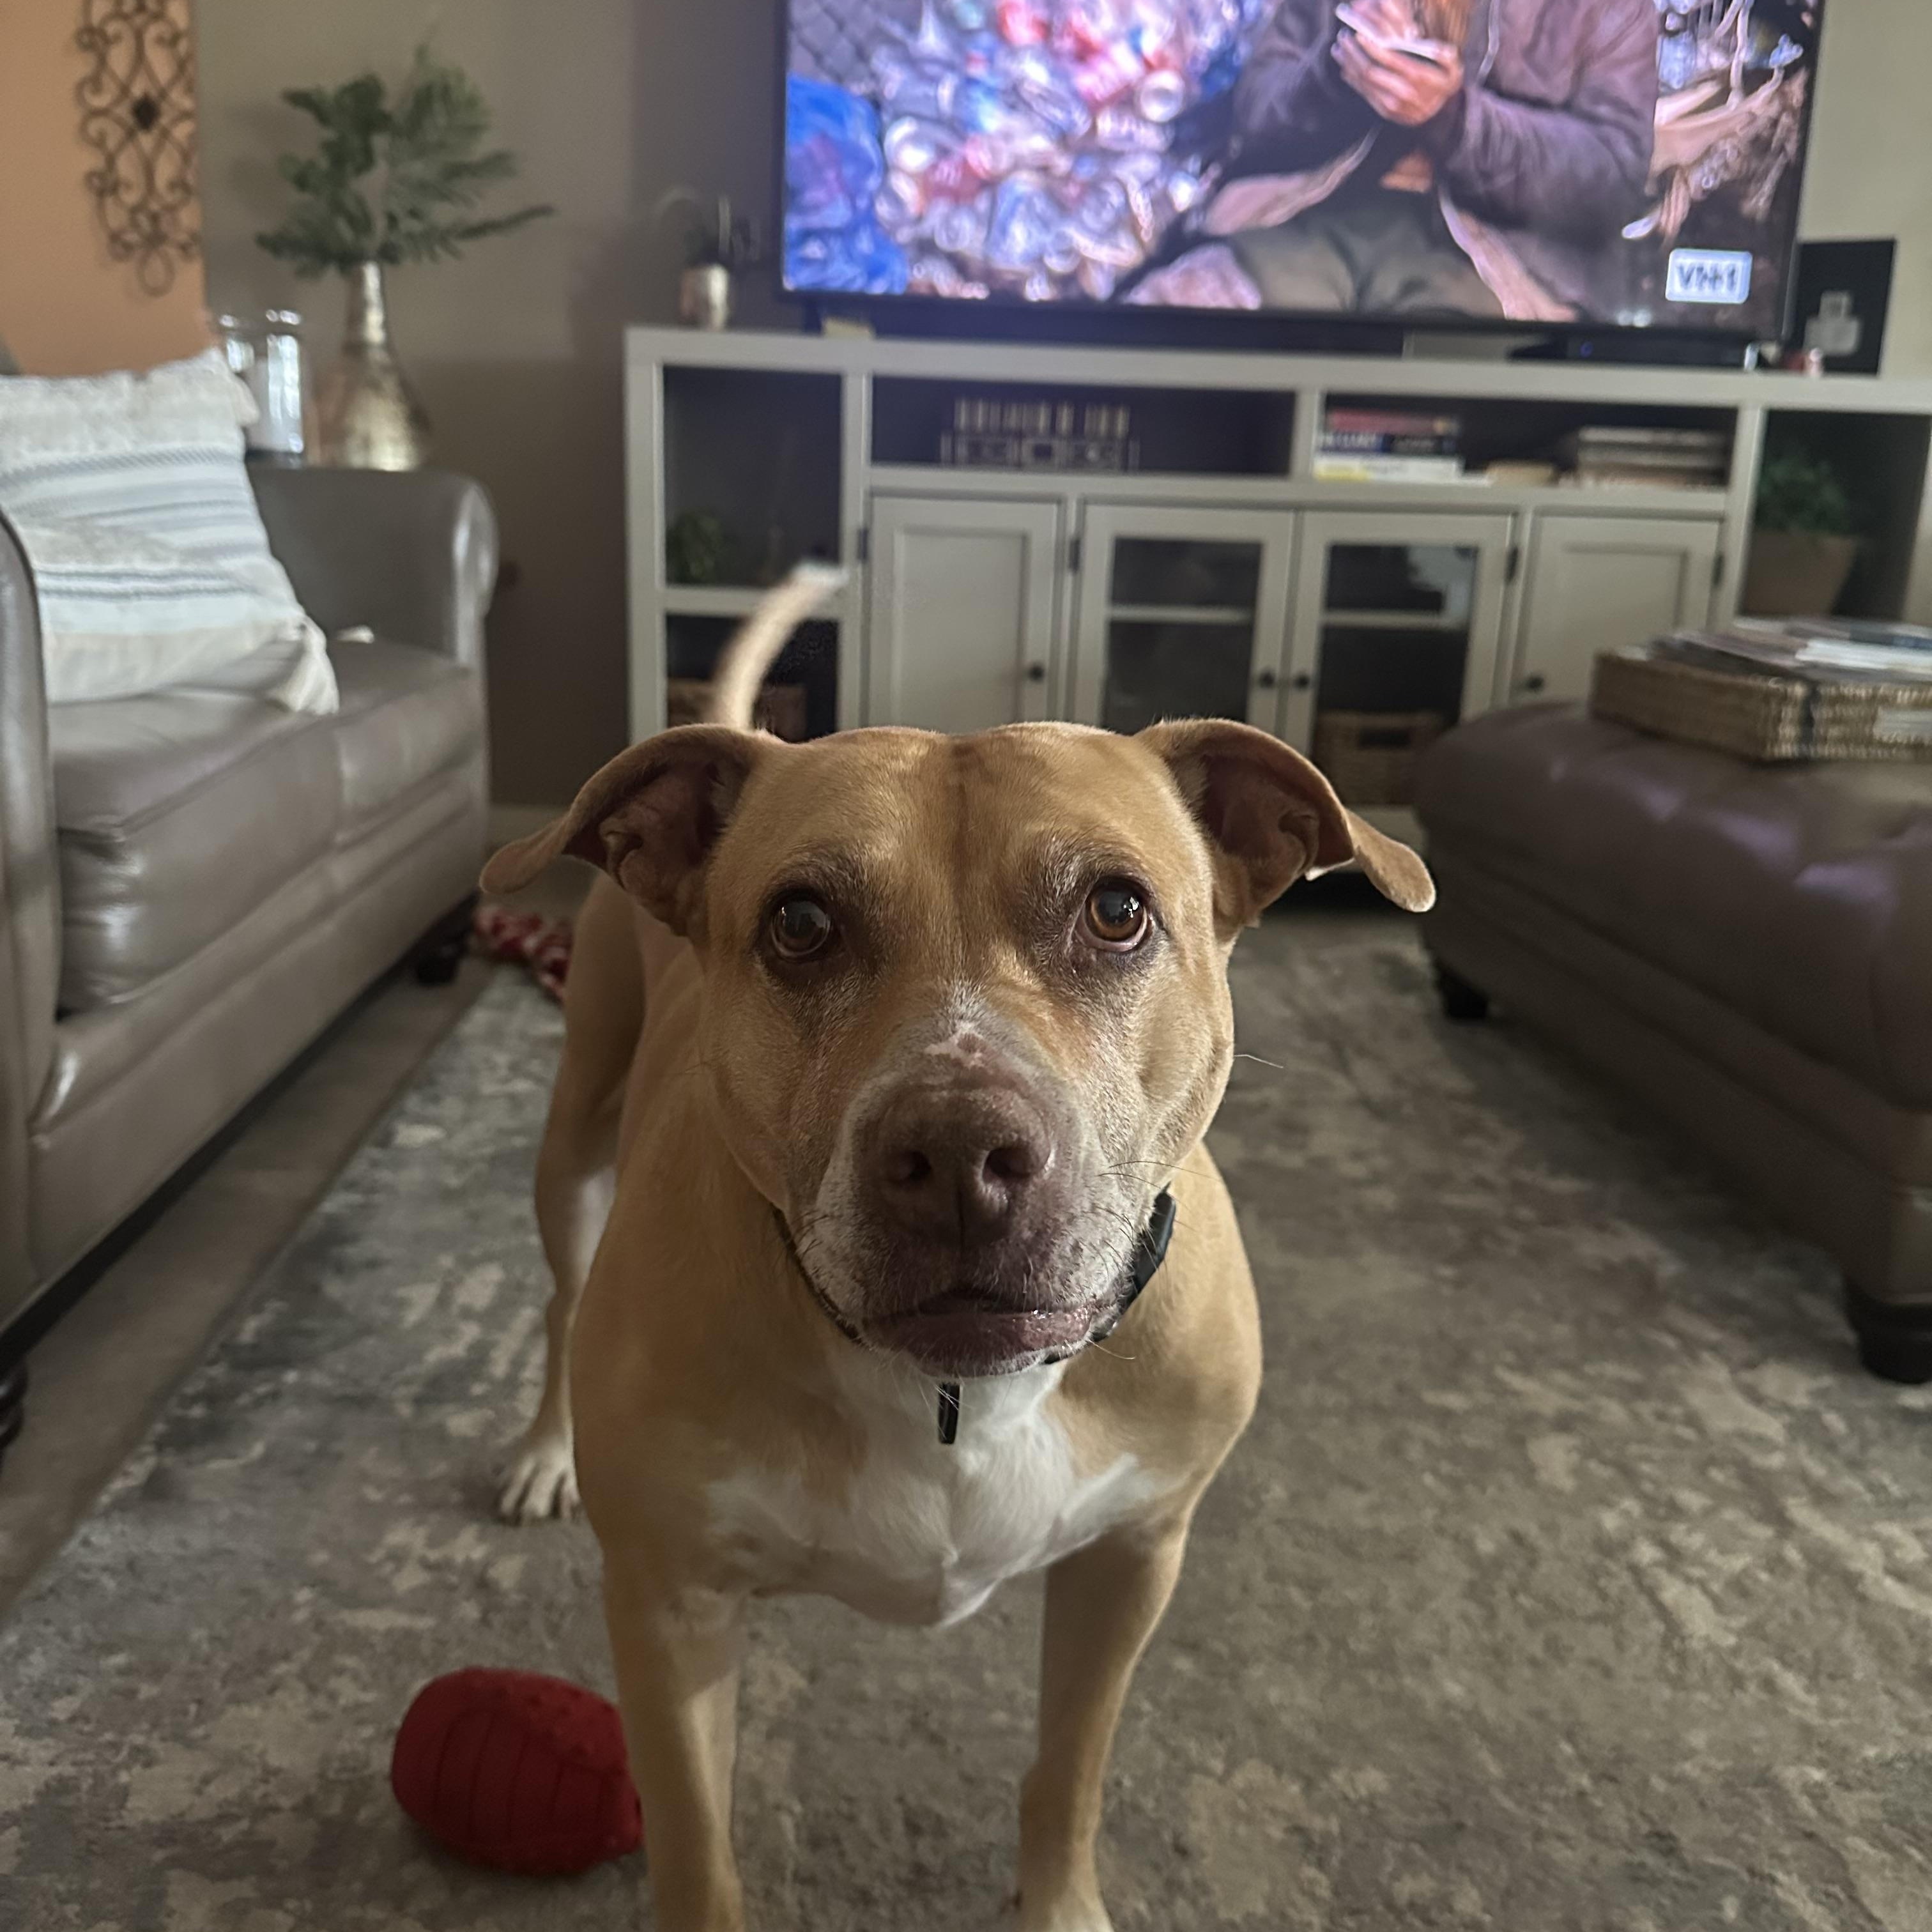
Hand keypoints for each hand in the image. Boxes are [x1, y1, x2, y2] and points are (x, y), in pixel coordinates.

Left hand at [1335, 24, 1463, 126]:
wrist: (1442, 114)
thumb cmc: (1445, 81)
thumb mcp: (1452, 66)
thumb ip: (1442, 53)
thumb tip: (1420, 41)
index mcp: (1418, 76)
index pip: (1388, 59)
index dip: (1370, 46)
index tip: (1358, 33)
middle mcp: (1402, 93)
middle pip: (1370, 71)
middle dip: (1354, 52)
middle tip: (1343, 37)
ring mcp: (1392, 105)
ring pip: (1363, 83)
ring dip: (1348, 64)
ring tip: (1339, 49)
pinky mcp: (1385, 112)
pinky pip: (1364, 94)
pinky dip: (1353, 79)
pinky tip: (1346, 66)